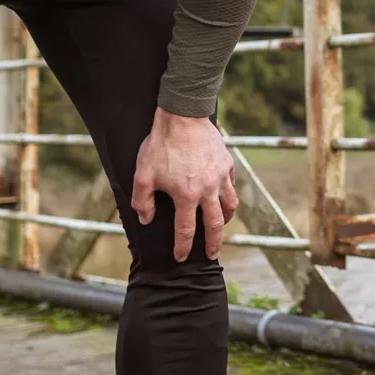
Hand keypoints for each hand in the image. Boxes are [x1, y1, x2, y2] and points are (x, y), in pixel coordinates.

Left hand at [132, 109, 237, 261]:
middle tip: (211, 255)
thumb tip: (148, 220)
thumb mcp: (142, 174)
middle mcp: (208, 190)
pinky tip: (223, 197)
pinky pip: (231, 185)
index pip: (186, 230)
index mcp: (186, 195)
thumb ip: (143, 201)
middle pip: (215, 224)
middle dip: (213, 243)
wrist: (182, 117)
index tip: (180, 258)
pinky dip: (228, 195)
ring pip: (230, 205)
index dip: (182, 247)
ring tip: (222, 227)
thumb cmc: (161, 145)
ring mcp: (221, 177)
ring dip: (226, 220)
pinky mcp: (227, 164)